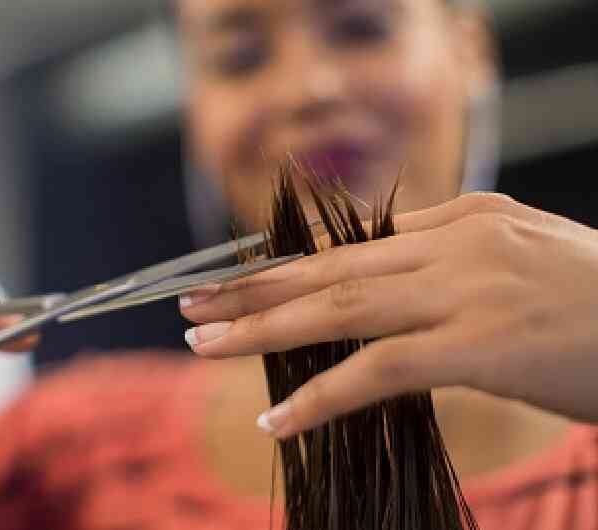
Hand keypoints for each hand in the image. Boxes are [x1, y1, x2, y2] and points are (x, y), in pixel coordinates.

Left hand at [180, 193, 597, 437]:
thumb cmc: (596, 303)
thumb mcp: (520, 256)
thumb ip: (451, 255)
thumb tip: (383, 274)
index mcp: (460, 219)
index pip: (349, 243)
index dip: (284, 265)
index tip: (233, 281)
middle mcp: (452, 244)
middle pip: (327, 267)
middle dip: (251, 288)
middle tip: (190, 303)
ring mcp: (462, 290)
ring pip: (338, 308)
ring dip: (263, 329)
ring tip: (203, 344)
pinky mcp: (477, 344)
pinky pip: (378, 370)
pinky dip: (320, 395)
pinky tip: (276, 417)